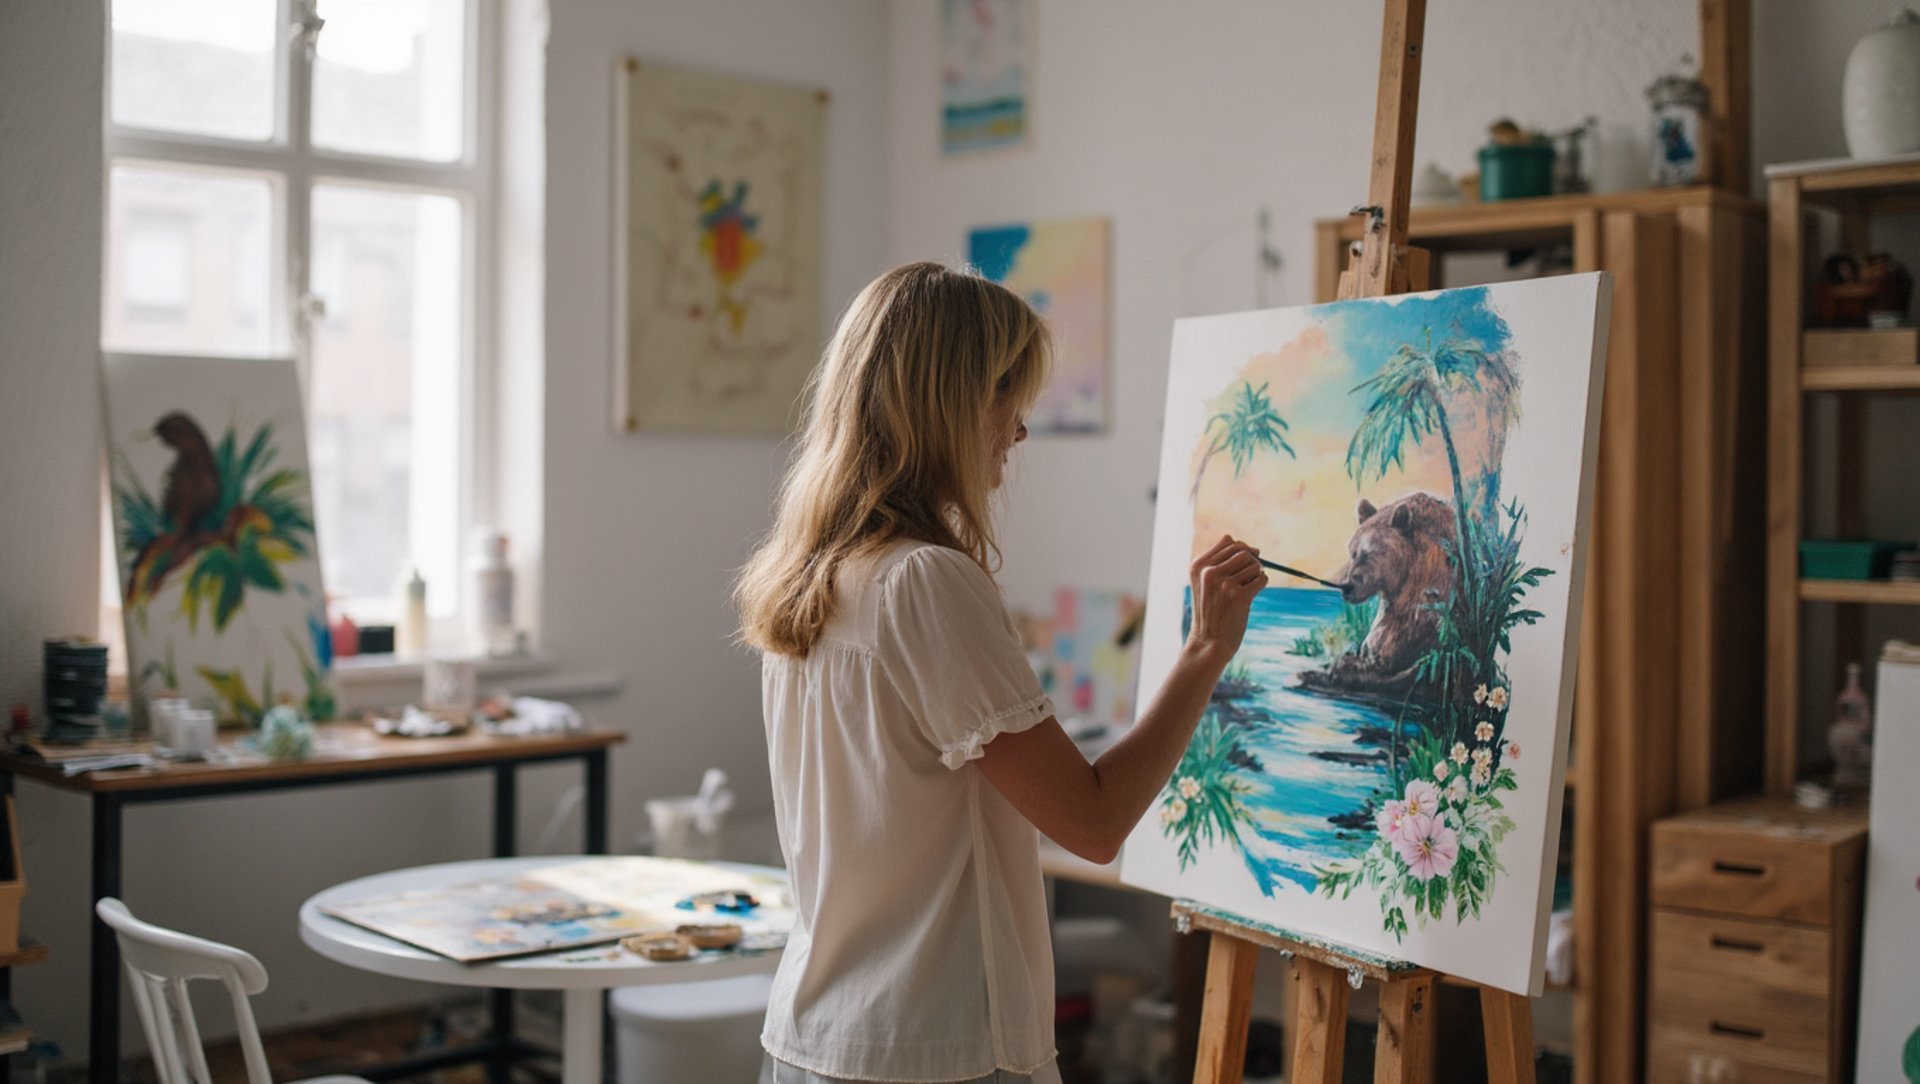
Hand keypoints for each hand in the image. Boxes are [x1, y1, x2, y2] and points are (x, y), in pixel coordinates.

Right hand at [1184, 535, 1264, 666]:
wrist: (1209, 641)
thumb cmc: (1211, 611)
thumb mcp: (1205, 584)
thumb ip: (1220, 563)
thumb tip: (1252, 548)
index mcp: (1198, 565)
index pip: (1227, 540)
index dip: (1241, 548)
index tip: (1244, 560)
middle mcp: (1209, 572)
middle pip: (1243, 550)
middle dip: (1251, 560)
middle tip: (1250, 574)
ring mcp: (1224, 584)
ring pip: (1254, 564)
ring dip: (1256, 574)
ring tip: (1248, 587)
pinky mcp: (1239, 596)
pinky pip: (1261, 579)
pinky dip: (1261, 584)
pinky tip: (1252, 594)